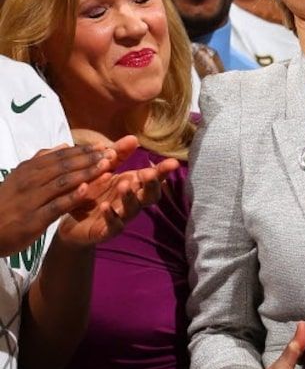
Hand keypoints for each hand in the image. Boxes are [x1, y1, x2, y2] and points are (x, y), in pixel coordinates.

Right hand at [0, 141, 120, 256]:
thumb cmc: (5, 203)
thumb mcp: (19, 178)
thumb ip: (41, 161)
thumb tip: (63, 145)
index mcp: (29, 170)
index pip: (60, 156)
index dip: (83, 150)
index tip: (103, 145)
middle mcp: (30, 182)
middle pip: (64, 166)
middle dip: (90, 159)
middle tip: (112, 153)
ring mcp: (31, 200)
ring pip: (63, 183)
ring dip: (86, 173)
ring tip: (106, 165)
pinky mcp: (33, 219)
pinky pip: (55, 206)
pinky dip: (71, 197)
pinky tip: (87, 190)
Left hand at [57, 135, 178, 246]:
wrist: (68, 218)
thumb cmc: (91, 191)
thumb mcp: (103, 169)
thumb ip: (118, 154)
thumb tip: (134, 137)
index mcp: (133, 184)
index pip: (153, 176)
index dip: (163, 171)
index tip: (173, 162)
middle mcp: (131, 201)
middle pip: (149, 195)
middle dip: (152, 185)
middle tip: (150, 174)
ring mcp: (121, 216)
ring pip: (132, 208)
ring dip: (129, 197)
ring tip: (123, 185)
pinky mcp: (106, 231)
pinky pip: (112, 225)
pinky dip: (110, 216)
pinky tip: (104, 206)